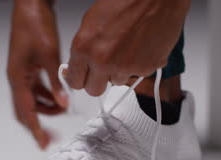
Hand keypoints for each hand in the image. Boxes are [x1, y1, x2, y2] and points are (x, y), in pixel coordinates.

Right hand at [7, 0, 67, 148]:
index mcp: (17, 77)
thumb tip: (63, 102)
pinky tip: (59, 96)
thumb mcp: (50, 56)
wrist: (32, 5)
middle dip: (38, 123)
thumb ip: (57, 82)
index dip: (35, 129)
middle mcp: (17, 78)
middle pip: (24, 110)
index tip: (43, 143)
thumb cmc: (35, 25)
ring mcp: (22, 73)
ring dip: (46, 108)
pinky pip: (36, 89)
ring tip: (62, 109)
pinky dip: (47, 96)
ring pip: (31, 100)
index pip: (26, 111)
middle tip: (52, 135)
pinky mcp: (29, 67)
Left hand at [66, 0, 190, 95]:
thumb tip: (75, 66)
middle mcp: (103, 61)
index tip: (83, 77)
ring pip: (117, 82)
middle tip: (104, 68)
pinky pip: (137, 75)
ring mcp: (125, 67)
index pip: (74, 81)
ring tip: (127, 48)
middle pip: (94, 90)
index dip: (79, 79)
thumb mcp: (92, 21)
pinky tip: (140, 46)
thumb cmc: (126, 1)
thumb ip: (83, 48)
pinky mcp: (145, 69)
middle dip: (97, 82)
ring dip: (119, 71)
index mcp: (84, 48)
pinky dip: (139, 64)